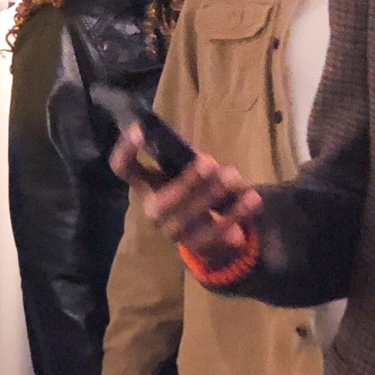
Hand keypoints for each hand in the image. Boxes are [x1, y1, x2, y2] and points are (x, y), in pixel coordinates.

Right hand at [110, 124, 261, 268]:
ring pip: (189, 216)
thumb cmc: (193, 189)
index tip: (139, 129)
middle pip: (162, 200)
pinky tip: (251, 200)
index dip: (126, 150)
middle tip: (210, 163)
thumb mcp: (186, 170)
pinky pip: (215, 232)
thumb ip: (189, 161)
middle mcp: (152, 210)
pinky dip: (235, 214)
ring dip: (212, 195)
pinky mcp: (195, 246)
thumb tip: (204, 159)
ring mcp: (172, 231)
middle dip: (186, 181)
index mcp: (145, 184)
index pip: (123, 169)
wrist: (207, 234)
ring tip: (234, 177)